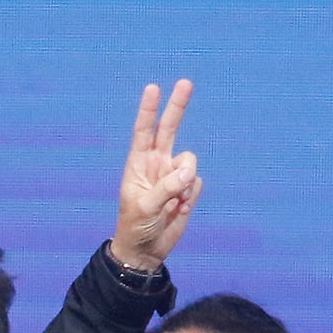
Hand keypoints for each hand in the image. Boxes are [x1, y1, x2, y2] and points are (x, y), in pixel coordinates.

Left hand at [110, 80, 199, 273]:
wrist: (147, 250)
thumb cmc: (136, 227)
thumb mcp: (145, 208)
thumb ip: (166, 188)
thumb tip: (188, 172)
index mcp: (139, 163)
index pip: (144, 131)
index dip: (149, 110)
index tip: (153, 88)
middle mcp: (157, 163)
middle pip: (169, 128)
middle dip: (177, 106)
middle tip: (186, 82)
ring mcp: (173, 175)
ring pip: (190, 162)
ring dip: (186, 181)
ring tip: (175, 202)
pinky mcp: (187, 188)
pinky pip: (197, 182)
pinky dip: (191, 195)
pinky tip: (180, 209)